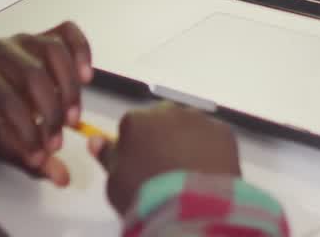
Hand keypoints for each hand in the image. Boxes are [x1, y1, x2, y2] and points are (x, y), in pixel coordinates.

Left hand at [0, 22, 92, 185]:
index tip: (42, 154)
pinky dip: (82, 51)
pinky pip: (67, 32)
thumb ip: (30, 158)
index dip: (29, 131)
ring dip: (69, 87)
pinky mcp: (44, 34)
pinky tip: (86, 76)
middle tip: (59, 138)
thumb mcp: (0, 140)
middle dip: (51, 112)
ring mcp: (25, 40)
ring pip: (54, 50)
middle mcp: (2, 52)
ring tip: (73, 116)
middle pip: (34, 75)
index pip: (9, 101)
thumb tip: (62, 177)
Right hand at [88, 103, 240, 214]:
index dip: (137, 148)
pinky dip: (211, 150)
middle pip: (162, 121)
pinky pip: (213, 137)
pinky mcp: (223, 132)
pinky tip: (208, 171)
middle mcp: (167, 112)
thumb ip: (108, 157)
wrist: (190, 207)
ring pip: (189, 127)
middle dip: (163, 139)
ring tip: (190, 173)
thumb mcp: (115, 182)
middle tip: (166, 170)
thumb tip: (96, 140)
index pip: (132, 127)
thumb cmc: (145, 196)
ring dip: (188, 142)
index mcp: (135, 121)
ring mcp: (198, 120)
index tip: (142, 167)